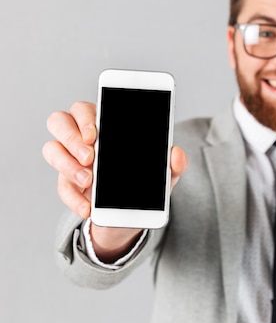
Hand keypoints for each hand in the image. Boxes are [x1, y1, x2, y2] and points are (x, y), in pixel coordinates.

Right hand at [42, 101, 187, 260]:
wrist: (131, 213)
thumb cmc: (145, 180)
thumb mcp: (164, 174)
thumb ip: (174, 163)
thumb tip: (177, 154)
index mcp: (105, 125)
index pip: (85, 109)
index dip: (86, 117)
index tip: (95, 133)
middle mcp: (82, 138)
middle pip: (60, 121)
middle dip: (72, 137)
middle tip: (91, 157)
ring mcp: (71, 159)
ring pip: (51, 149)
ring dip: (67, 164)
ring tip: (89, 180)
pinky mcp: (67, 184)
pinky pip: (60, 186)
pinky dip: (73, 198)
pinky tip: (88, 207)